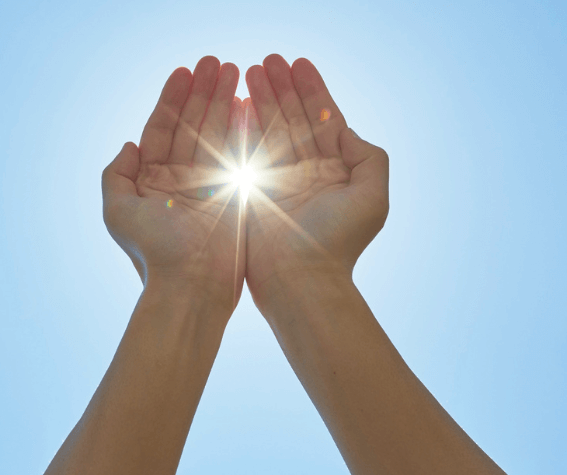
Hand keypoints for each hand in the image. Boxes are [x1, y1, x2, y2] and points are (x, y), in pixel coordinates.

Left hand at [102, 56, 246, 308]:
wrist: (191, 286)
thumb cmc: (153, 252)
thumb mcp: (117, 211)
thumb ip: (116, 175)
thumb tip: (129, 145)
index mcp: (152, 181)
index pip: (162, 129)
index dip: (172, 99)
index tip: (184, 71)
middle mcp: (180, 179)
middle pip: (192, 124)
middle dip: (203, 92)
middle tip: (217, 61)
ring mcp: (209, 185)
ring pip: (216, 133)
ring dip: (224, 101)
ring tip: (235, 70)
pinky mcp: (235, 194)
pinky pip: (239, 153)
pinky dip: (243, 127)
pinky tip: (249, 102)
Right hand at [242, 55, 388, 301]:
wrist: (300, 279)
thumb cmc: (338, 242)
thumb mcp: (372, 196)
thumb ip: (369, 157)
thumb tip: (347, 130)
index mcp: (334, 169)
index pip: (322, 119)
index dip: (311, 89)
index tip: (298, 63)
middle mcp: (305, 171)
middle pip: (292, 118)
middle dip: (280, 87)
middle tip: (266, 60)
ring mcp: (277, 179)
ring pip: (269, 128)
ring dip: (260, 98)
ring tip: (248, 70)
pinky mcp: (253, 190)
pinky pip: (247, 150)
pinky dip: (242, 125)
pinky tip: (237, 102)